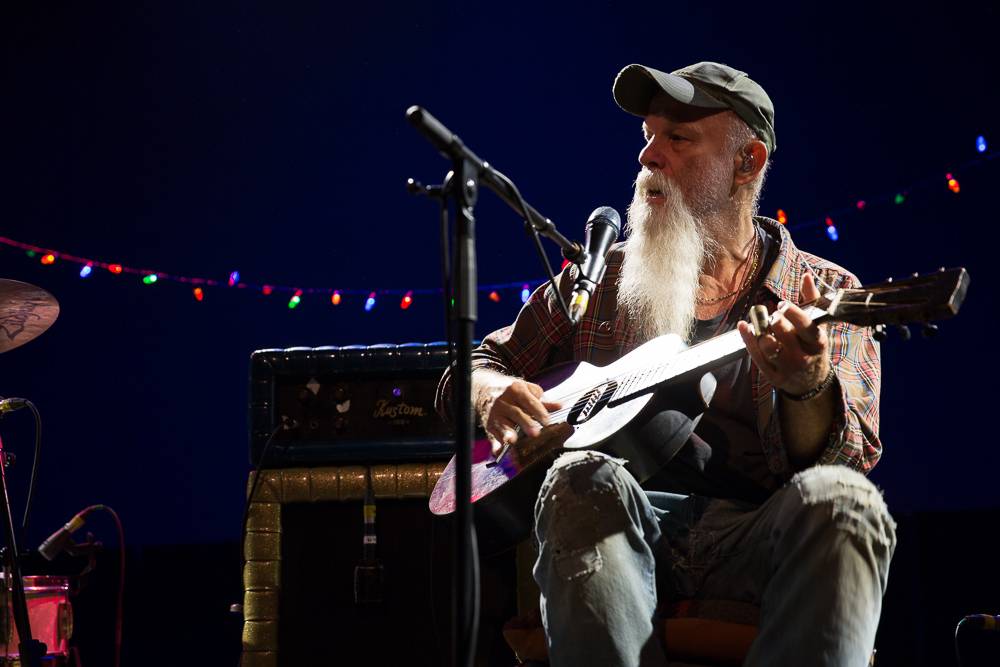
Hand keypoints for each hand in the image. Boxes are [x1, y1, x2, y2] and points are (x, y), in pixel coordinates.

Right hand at [473, 372, 561, 455]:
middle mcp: (504, 401)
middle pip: (516, 413)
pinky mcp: (489, 425)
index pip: (529, 401)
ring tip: (512, 440)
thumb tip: (560, 406)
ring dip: (507, 433)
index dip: (539, 411)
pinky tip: (498, 451)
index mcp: (516, 389)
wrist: (484, 389)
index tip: (547, 422)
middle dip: (525, 423)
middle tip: (535, 433)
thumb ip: (542, 401)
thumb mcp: (525, 390)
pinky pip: (492, 435)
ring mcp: (495, 413)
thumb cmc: (510, 391)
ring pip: (502, 424)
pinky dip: (495, 444)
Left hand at [737, 273, 830, 395]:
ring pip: (767, 345)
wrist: (811, 382)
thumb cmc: (811, 346)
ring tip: (761, 323)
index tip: (782, 304)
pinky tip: (743, 326)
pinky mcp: (773, 376)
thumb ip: (811, 301)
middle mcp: (803, 356)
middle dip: (774, 319)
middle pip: (782, 332)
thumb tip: (805, 276)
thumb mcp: (818, 326)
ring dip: (760, 330)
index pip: (805, 326)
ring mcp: (787, 368)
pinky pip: (756, 355)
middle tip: (773, 315)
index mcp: (817, 342)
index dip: (792, 313)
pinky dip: (747, 338)